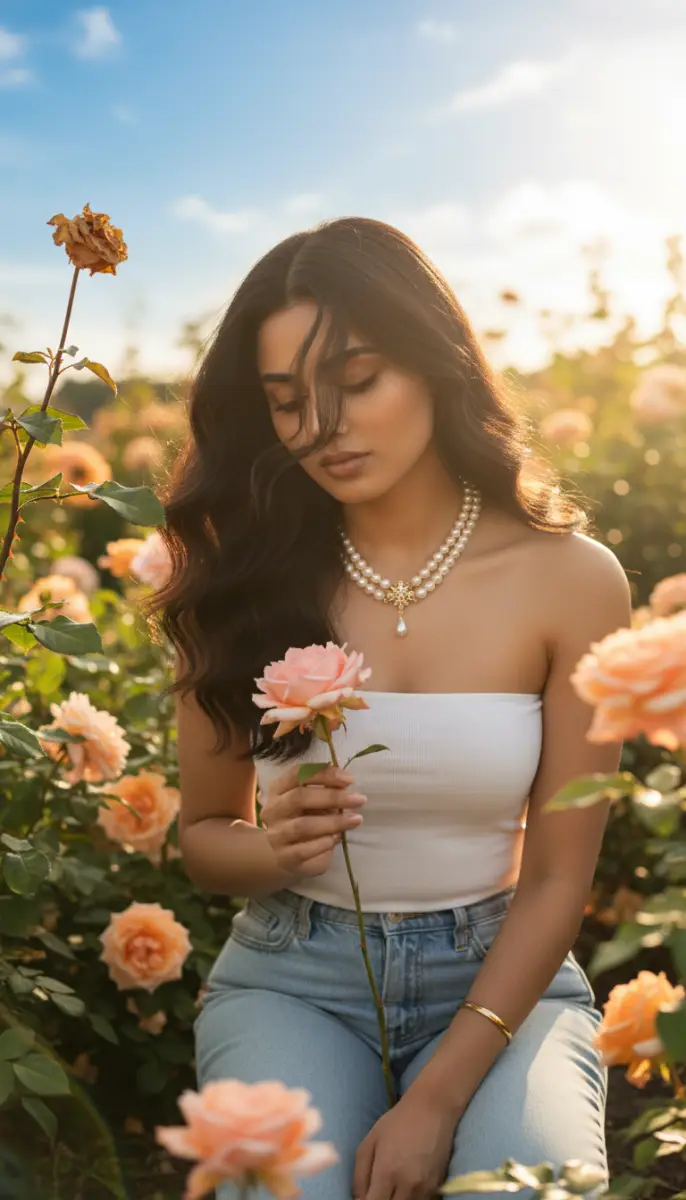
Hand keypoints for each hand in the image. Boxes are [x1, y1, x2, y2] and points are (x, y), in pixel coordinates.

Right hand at [262, 764, 365, 878]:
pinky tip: (338, 838)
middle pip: (299, 797)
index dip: (324, 774)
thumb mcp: (311, 801)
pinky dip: (324, 842)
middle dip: (332, 797)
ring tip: (356, 819)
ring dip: (333, 821)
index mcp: (278, 789)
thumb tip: (346, 783)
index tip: (349, 779)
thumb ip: (324, 790)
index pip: (297, 774)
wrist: (285, 854)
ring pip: (304, 825)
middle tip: (358, 799)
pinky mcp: (284, 857)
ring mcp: (276, 834)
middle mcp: (273, 810)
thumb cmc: (303, 819)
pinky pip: (305, 849)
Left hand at [353, 1093, 457, 1199]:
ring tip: (391, 1190)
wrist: (432, 1108)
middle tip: (378, 1192)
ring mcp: (425, 1188)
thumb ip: (360, 1175)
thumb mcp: (370, 1141)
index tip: (366, 1197)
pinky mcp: (438, 1187)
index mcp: (387, 1172)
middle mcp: (407, 1185)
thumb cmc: (397, 1122)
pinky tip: (406, 1190)